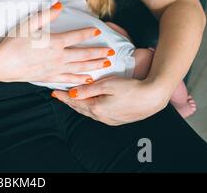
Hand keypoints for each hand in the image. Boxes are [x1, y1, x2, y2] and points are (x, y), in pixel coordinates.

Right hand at [0, 3, 113, 84]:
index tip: (97, 30)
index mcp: (53, 42)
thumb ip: (45, 16)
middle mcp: (57, 57)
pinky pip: (68, 79)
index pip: (75, 37)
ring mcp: (54, 69)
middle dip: (98, 53)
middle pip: (83, 55)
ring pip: (79, 68)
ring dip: (94, 66)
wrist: (2, 64)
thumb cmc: (12, 43)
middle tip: (112, 52)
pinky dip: (79, 79)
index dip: (87, 33)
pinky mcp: (49, 78)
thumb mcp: (27, 25)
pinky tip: (88, 79)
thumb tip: (59, 6)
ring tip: (106, 65)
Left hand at [52, 77, 169, 125]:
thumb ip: (88, 89)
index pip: (74, 102)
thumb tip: (71, 94)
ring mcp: (110, 120)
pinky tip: (89, 104)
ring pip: (89, 112)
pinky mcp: (118, 120)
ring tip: (71, 100)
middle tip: (59, 95)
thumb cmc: (131, 88)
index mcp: (97, 108)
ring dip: (79, 105)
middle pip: (80, 108)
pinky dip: (90, 108)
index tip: (54, 92)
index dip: (63, 96)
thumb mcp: (107, 85)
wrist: (153, 97)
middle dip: (69, 101)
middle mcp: (102, 117)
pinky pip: (98, 114)